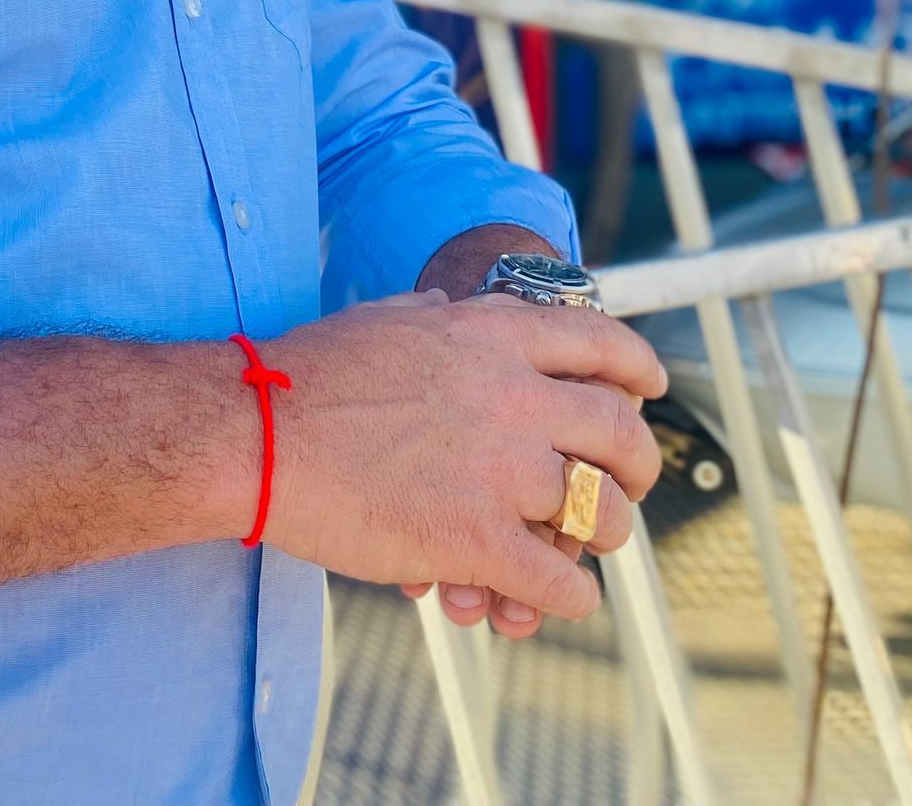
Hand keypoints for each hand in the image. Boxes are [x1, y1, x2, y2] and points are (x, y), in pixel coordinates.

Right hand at [263, 292, 662, 631]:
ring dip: (603, 535)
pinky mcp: (475, 538)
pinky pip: (556, 581)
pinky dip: (569, 597)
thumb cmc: (310, 373)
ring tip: (590, 545)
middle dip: (638, 464)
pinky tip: (560, 599)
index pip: (601, 344)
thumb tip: (449, 312)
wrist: (261, 433)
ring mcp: (500, 470)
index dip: (638, 368)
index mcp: (494, 336)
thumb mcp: (388, 318)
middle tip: (631, 483)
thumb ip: (437, 318)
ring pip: (599, 512)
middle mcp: (513, 395)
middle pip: (620, 432)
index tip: (650, 388)